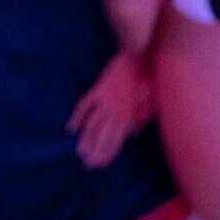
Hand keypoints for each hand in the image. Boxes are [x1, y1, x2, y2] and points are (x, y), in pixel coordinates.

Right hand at [66, 51, 155, 168]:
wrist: (139, 54)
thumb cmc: (146, 76)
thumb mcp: (150, 98)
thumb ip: (140, 116)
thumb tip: (134, 132)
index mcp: (129, 114)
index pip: (117, 139)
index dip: (109, 152)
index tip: (102, 164)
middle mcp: (116, 110)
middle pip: (103, 135)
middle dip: (96, 151)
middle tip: (89, 165)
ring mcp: (106, 100)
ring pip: (92, 124)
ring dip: (86, 139)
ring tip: (80, 152)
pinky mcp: (99, 89)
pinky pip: (85, 105)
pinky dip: (77, 117)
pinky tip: (70, 128)